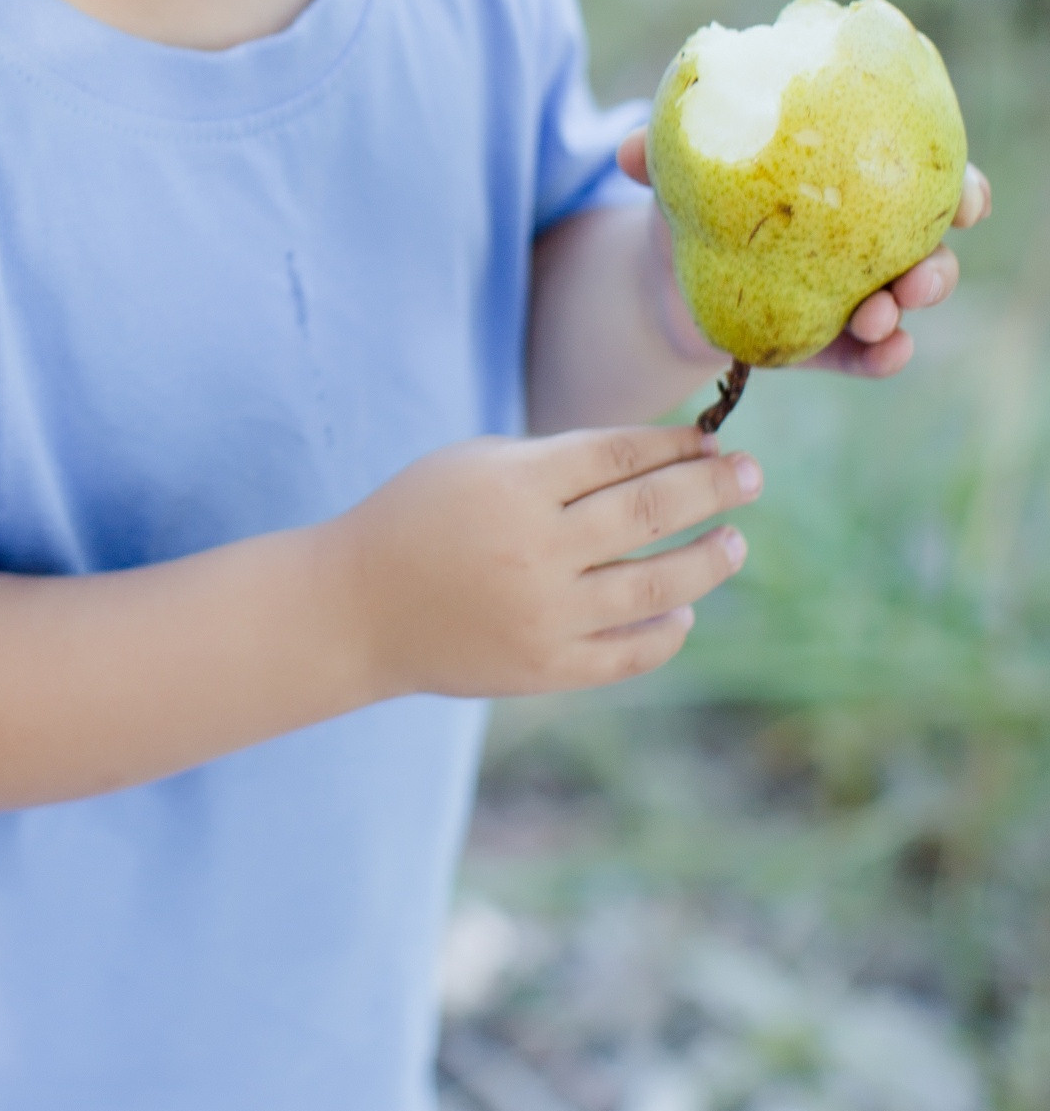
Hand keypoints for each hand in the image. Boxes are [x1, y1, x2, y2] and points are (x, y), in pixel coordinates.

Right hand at [347, 422, 757, 699]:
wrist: (359, 608)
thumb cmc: (421, 517)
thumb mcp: (478, 463)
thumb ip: (560, 460)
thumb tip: (660, 457)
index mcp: (517, 485)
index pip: (622, 455)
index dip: (676, 445)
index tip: (713, 442)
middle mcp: (538, 549)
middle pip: (652, 511)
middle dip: (713, 490)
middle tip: (750, 476)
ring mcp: (545, 614)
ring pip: (657, 585)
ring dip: (708, 560)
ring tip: (734, 543)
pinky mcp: (546, 667)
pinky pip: (630, 652)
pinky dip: (667, 631)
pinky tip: (684, 610)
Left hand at [615, 130, 992, 380]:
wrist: (661, 274)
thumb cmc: (689, 203)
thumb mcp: (678, 173)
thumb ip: (658, 154)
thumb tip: (628, 148)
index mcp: (852, 185)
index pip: (926, 180)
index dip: (958, 189)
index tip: (964, 201)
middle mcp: (865, 240)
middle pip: (930, 248)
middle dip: (938, 263)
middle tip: (916, 274)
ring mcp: (850, 295)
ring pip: (903, 305)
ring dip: (906, 310)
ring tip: (880, 313)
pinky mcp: (825, 343)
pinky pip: (865, 355)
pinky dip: (883, 356)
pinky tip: (887, 352)